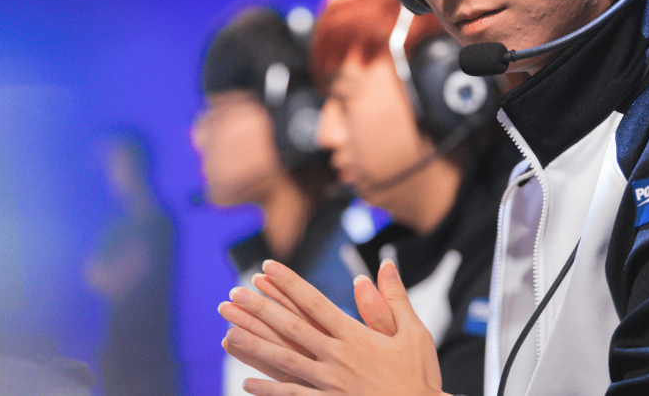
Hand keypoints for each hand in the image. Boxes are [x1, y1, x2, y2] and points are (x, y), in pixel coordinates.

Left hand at [218, 259, 446, 395]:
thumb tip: (385, 265)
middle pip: (291, 328)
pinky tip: (248, 383)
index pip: (314, 303)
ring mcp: (331, 384)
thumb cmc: (419, 377)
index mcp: (356, 336)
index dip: (289, 284)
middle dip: (260, 310)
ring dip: (255, 346)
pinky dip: (270, 391)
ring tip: (228, 334)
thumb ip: (393, 299)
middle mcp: (338, 357)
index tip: (267, 268)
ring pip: (285, 362)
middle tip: (234, 295)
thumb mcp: (414, 333)